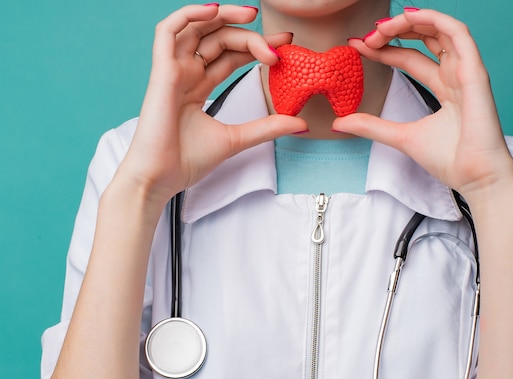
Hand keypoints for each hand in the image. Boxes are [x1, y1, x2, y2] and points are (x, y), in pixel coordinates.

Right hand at [117, 4, 306, 210]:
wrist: (161, 177)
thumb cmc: (188, 161)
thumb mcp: (238, 139)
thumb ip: (267, 127)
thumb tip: (301, 124)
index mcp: (198, 87)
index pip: (230, 56)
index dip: (256, 47)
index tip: (283, 47)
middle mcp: (186, 74)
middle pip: (219, 40)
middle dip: (250, 36)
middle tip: (279, 42)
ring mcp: (173, 70)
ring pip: (197, 28)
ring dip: (224, 16)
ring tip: (253, 16)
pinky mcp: (161, 71)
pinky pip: (168, 30)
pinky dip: (190, 14)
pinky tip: (215, 10)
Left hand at [334, 9, 512, 203]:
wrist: (474, 177)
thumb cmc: (450, 160)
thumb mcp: (400, 137)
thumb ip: (372, 126)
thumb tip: (339, 123)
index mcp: (443, 88)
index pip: (410, 58)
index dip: (385, 50)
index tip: (358, 47)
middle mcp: (455, 75)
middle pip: (424, 40)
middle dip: (394, 33)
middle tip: (367, 36)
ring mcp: (466, 71)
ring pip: (440, 30)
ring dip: (409, 23)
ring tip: (381, 27)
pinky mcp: (475, 71)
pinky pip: (457, 33)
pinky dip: (434, 20)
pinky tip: (409, 17)